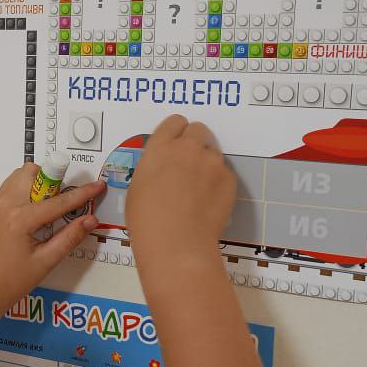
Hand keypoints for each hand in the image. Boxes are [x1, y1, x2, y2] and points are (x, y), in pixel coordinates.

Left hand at [0, 163, 104, 312]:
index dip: (82, 193)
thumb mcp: (46, 261)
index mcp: (20, 219)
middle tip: (62, 201)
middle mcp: (5, 205)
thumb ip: (70, 237)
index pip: (58, 201)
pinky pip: (9, 188)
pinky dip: (24, 191)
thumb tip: (91, 219)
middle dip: (52, 180)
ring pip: (18, 176)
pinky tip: (32, 214)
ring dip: (37, 183)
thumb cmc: (12, 281)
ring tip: (47, 208)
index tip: (98, 185)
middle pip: (31, 172)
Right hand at [125, 115, 235, 267]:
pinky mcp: (228, 179)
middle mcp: (187, 148)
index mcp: (160, 148)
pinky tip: (206, 202)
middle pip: (198, 130)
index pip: (174, 122)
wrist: (177, 243)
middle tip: (188, 163)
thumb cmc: (150, 221)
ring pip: (213, 152)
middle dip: (194, 142)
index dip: (175, 133)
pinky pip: (224, 173)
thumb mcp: (138, 185)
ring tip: (196, 189)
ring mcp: (211, 162)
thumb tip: (163, 166)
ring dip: (206, 163)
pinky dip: (217, 183)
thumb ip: (154, 165)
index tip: (175, 142)